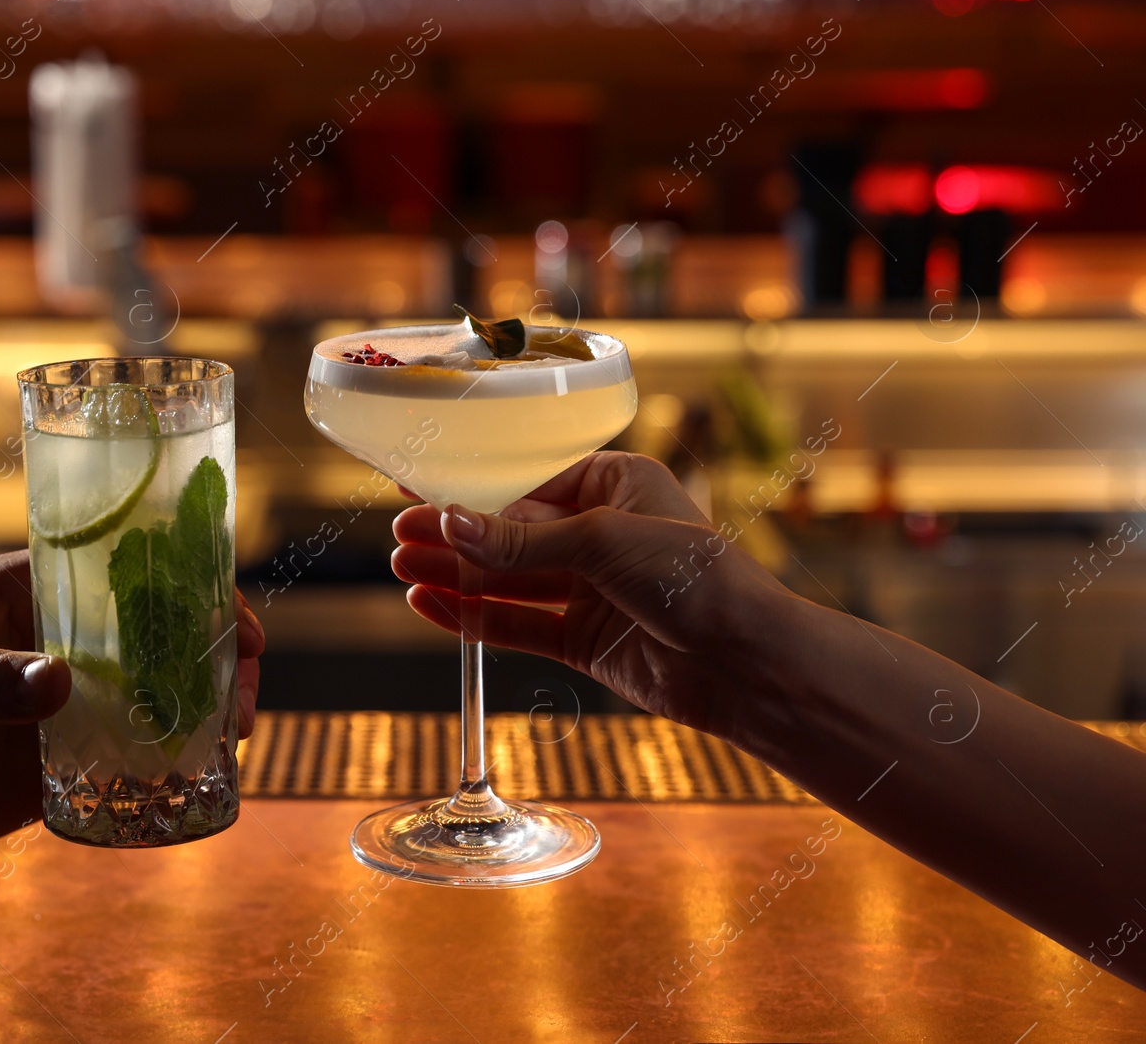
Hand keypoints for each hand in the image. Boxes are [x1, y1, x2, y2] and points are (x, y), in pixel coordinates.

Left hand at [0, 550, 264, 869]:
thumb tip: (61, 684)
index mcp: (29, 596)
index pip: (127, 574)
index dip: (193, 589)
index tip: (238, 625)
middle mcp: (60, 644)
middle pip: (162, 636)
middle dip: (217, 657)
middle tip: (248, 697)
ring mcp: (66, 706)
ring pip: (158, 696)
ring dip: (206, 710)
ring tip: (237, 738)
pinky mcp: (60, 765)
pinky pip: (130, 761)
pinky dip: (170, 768)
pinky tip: (202, 781)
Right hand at [391, 452, 790, 735]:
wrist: (746, 662)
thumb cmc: (695, 577)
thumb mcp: (601, 542)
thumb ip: (520, 541)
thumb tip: (450, 524)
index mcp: (616, 485)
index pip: (528, 482)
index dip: (472, 488)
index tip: (418, 486)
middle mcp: (601, 534)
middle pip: (511, 532)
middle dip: (455, 534)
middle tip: (399, 533)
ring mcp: (591, 589)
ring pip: (509, 579)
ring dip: (456, 575)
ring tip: (401, 569)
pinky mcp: (584, 640)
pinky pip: (518, 623)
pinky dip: (474, 617)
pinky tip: (431, 606)